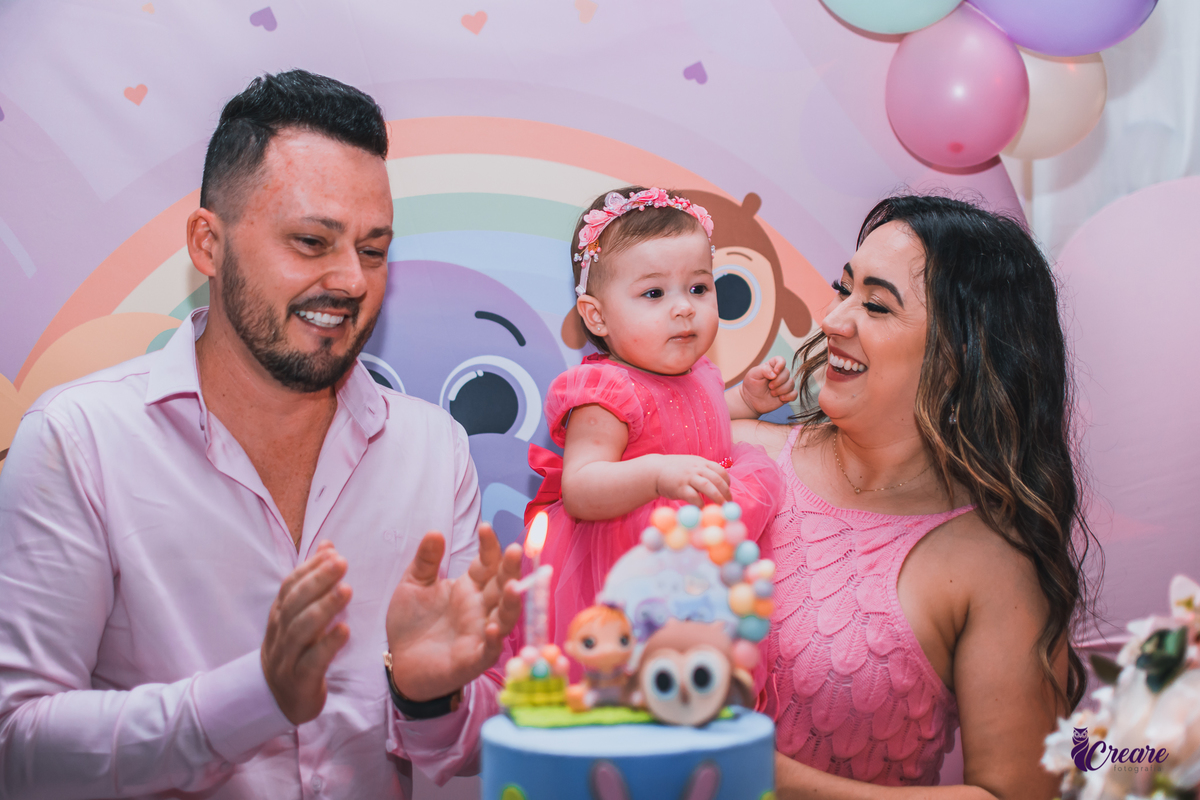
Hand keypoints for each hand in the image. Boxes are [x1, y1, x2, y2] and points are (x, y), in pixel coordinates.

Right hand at [261, 540, 352, 724]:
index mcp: (281, 615)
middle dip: (317, 581)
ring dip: (324, 608)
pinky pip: (311, 661)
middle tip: (342, 563)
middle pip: (295, 603)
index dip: (309, 568)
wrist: (278, 699)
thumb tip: (328, 545)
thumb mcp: (300, 615)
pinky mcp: (299, 680)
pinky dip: (327, 645)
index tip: (332, 552)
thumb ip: (313, 581)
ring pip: (301, 630)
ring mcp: (286, 657)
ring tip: (347, 590)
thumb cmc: (296, 650)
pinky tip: (345, 631)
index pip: (290, 586)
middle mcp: (280, 633)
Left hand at [385, 523, 522, 701]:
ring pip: (505, 616)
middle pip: (503, 585)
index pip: (487, 563)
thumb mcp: (413, 586)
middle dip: (511, 568)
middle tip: (515, 549)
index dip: (489, 546)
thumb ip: (425, 561)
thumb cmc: (411, 623)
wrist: (399, 663)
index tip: (485, 527)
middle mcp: (480, 608)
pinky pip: (490, 650)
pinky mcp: (473, 659)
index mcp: (469, 587)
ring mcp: (480, 633)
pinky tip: (491, 629)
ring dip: (512, 603)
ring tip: (512, 586)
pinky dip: (494, 640)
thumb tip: (434, 532)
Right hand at [653, 455, 730, 505]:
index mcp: (701, 463)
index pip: (720, 470)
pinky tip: (703, 509)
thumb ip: (703, 471)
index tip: (727, 491)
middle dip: (726, 492)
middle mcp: (697, 468)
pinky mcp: (680, 487)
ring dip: (717, 498)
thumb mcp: (691, 465)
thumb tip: (717, 484)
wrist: (654, 470)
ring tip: (722, 508)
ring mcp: (688, 477)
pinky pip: (693, 496)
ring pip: (708, 486)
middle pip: (717, 479)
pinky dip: (700, 503)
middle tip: (729, 503)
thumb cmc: (674, 470)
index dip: (727, 482)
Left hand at [740, 356, 798, 414]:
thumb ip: (763, 370)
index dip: (781, 365)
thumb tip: (775, 374)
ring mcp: (784, 384)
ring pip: (791, 383)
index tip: (775, 372)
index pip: (781, 360)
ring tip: (772, 393)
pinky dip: (788, 396)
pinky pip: (794, 394)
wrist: (751, 400)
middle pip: (787, 373)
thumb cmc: (751, 385)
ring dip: (781, 390)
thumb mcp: (753, 374)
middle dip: (778, 381)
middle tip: (769, 386)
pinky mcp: (787, 394)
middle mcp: (780, 374)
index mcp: (772, 366)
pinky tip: (780, 398)